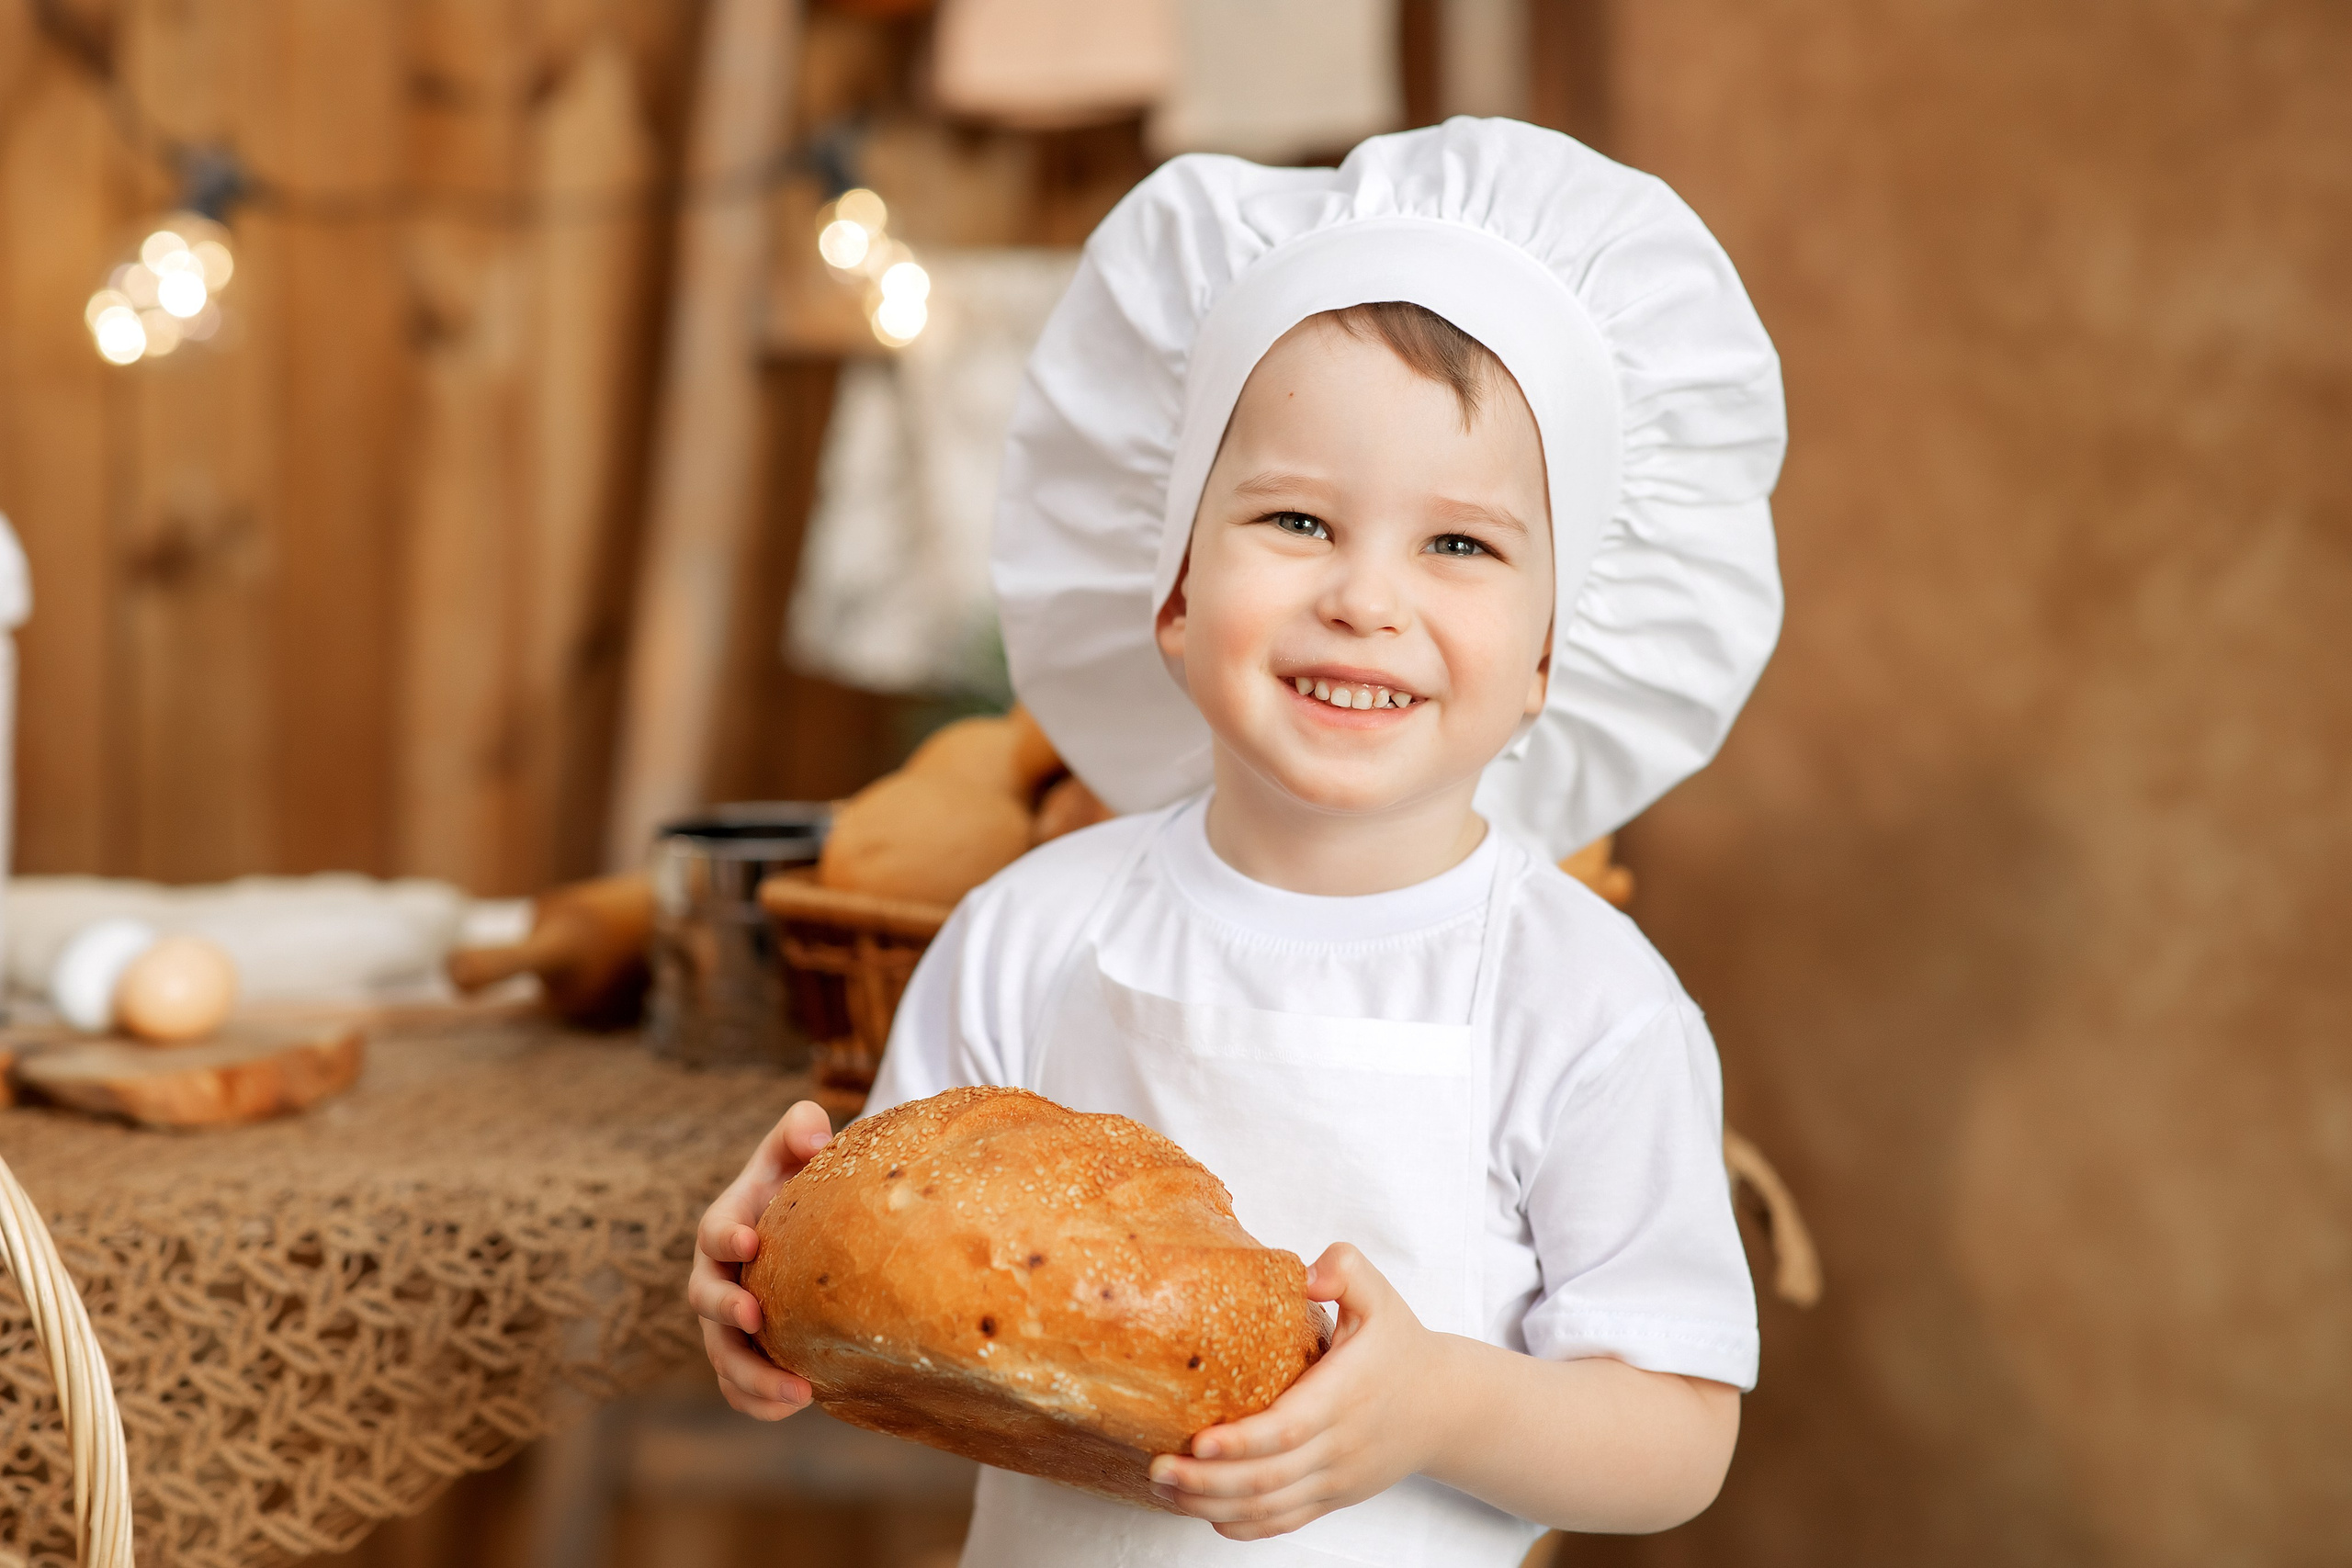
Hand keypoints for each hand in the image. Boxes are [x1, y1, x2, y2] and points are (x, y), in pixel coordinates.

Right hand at [688, 1099, 834, 1418]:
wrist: (807, 1227)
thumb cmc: (800, 1182)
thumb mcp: (799, 1148)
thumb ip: (801, 1128)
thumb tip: (814, 1132)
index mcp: (727, 1226)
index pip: (714, 1231)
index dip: (726, 1237)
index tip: (750, 1241)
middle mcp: (717, 1277)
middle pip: (707, 1301)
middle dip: (727, 1311)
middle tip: (756, 1317)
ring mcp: (727, 1322)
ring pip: (722, 1356)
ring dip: (752, 1375)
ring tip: (798, 1392)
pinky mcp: (745, 1354)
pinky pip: (739, 1387)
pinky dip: (758, 1402)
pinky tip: (798, 1405)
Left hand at [1148, 1243, 1445, 1540]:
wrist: (1446, 1407)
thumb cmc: (1401, 1347)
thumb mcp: (1381, 1296)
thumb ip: (1346, 1268)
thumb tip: (1306, 1271)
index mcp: (1344, 1394)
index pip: (1288, 1429)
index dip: (1241, 1441)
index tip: (1197, 1440)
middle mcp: (1338, 1444)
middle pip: (1267, 1477)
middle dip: (1206, 1480)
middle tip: (1158, 1467)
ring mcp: (1336, 1478)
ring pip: (1269, 1507)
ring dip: (1212, 1505)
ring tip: (1165, 1489)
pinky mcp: (1333, 1496)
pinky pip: (1284, 1521)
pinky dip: (1243, 1526)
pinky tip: (1206, 1515)